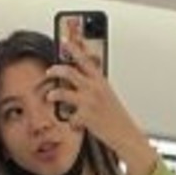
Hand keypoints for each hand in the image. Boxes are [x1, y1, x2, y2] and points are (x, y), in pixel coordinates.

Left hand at [45, 44, 157, 174]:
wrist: (125, 133)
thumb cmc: (117, 116)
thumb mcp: (108, 94)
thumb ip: (95, 84)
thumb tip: (80, 80)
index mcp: (100, 80)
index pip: (85, 58)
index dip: (74, 47)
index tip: (65, 40)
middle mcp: (94, 88)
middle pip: (69, 71)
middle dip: (56, 69)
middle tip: (50, 71)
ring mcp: (88, 101)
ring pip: (62, 92)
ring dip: (53, 94)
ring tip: (50, 96)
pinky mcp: (84, 116)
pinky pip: (70, 117)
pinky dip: (71, 123)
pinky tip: (75, 125)